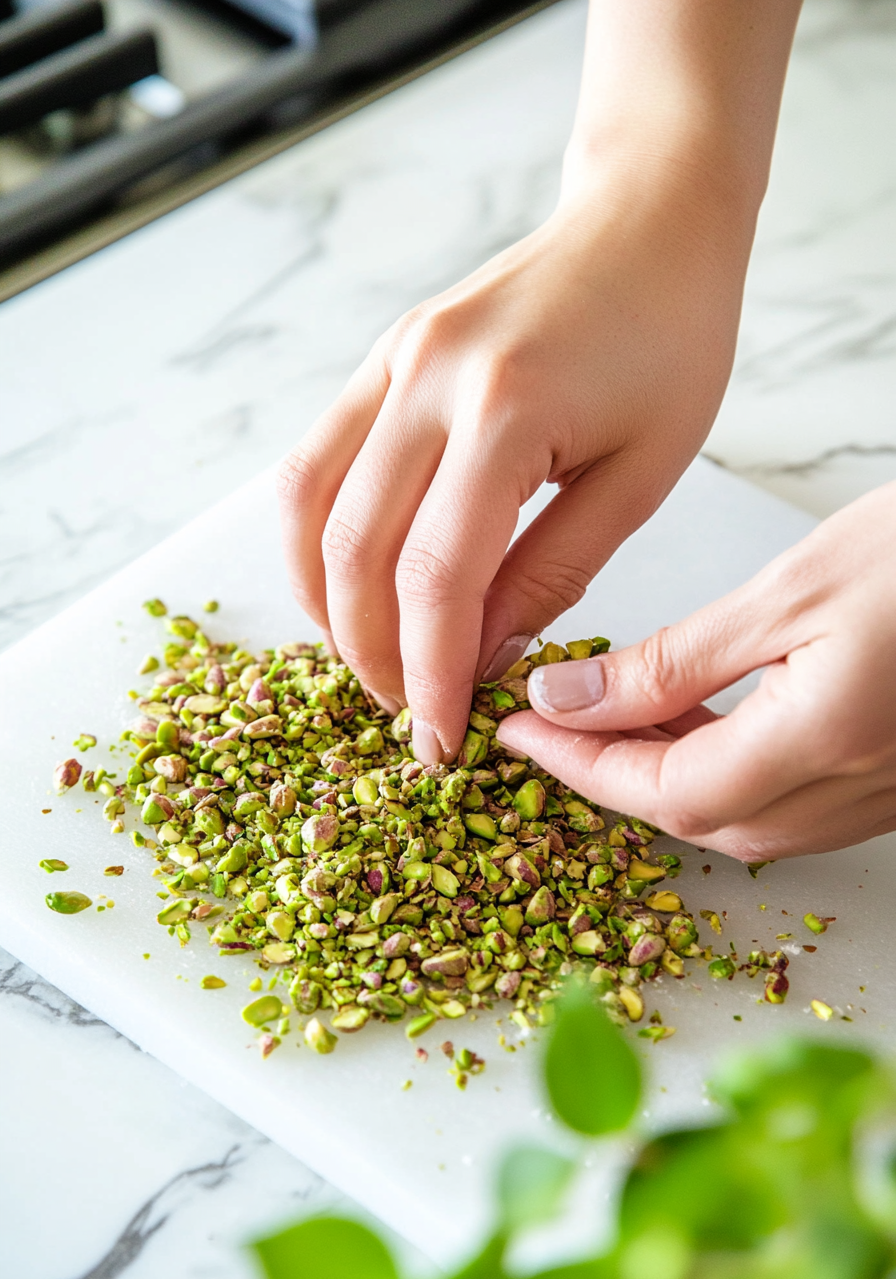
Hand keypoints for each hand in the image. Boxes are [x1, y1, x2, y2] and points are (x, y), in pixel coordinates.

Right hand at [277, 165, 751, 762]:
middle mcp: (426, 380)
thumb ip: (553, 573)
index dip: (428, 673)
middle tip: (408, 711)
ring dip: (324, 603)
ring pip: (306, 508)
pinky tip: (353, 586)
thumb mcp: (642, 477)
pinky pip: (314, 461)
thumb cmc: (670, 342)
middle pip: (353, 552)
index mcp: (507, 412)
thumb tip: (484, 658)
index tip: (440, 739)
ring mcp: (389, 360)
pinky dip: (318, 540)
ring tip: (371, 659)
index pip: (434, 577)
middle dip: (371, 654)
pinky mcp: (379, 357)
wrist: (645, 219)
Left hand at [496, 483, 895, 859]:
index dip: (578, 768)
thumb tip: (569, 702)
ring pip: (741, 820)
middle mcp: (855, 792)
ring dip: (664, 776)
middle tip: (552, 723)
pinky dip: (724, 768)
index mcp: (823, 743)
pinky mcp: (894, 781)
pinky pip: (788, 801)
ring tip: (613, 714)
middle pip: (696, 819)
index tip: (517, 734)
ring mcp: (882, 796)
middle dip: (610, 777)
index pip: (664, 790)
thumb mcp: (789, 589)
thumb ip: (673, 660)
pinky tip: (697, 718)